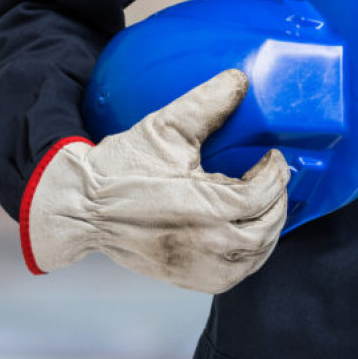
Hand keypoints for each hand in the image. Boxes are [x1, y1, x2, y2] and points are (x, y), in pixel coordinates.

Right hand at [25, 69, 289, 293]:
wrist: (81, 207)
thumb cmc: (118, 170)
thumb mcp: (162, 130)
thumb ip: (205, 103)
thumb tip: (238, 80)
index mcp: (208, 207)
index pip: (264, 193)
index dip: (275, 172)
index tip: (271, 157)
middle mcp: (210, 243)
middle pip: (267, 226)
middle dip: (277, 200)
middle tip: (272, 179)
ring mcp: (201, 266)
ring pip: (257, 253)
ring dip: (268, 228)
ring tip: (263, 205)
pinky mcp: (190, 278)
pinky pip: (237, 272)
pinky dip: (249, 254)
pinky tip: (244, 235)